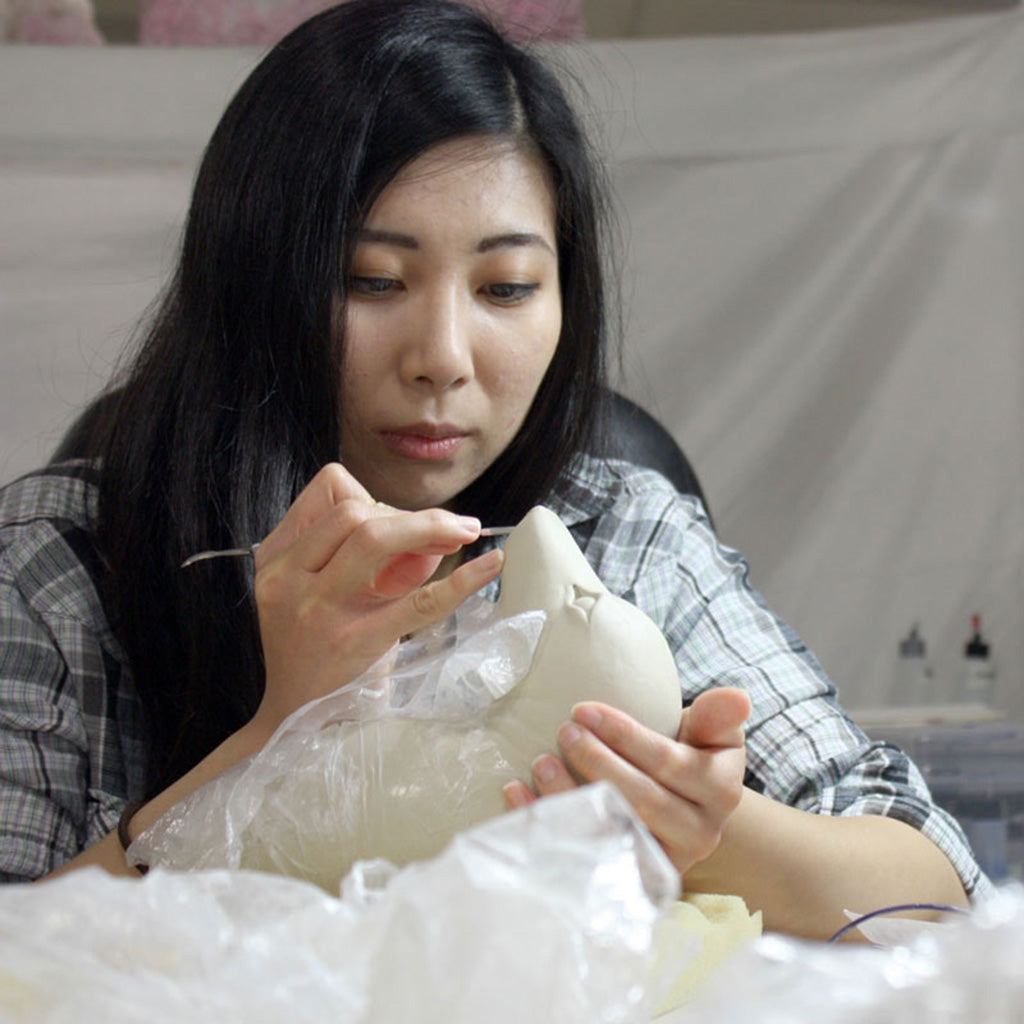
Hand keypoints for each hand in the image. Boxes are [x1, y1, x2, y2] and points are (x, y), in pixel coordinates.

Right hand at [251, 463, 502, 730]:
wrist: (296, 722)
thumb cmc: (317, 650)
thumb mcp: (320, 592)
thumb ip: (365, 556)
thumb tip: (437, 533)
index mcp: (278, 559)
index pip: (329, 491)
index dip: (376, 498)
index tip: (402, 522)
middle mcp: (290, 578)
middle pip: (354, 510)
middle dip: (411, 515)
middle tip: (451, 529)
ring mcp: (320, 609)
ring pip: (374, 535)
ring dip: (429, 527)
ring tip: (463, 536)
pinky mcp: (357, 642)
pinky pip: (419, 601)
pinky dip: (463, 580)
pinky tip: (491, 566)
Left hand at [503, 687, 749, 877]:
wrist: (687, 812)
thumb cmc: (691, 758)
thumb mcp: (711, 734)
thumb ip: (718, 716)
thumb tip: (738, 696)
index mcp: (721, 792)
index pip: (669, 763)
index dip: (626, 735)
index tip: (585, 708)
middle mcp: (699, 835)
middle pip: (643, 801)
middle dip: (598, 764)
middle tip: (564, 731)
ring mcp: (663, 862)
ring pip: (614, 833)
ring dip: (571, 799)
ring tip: (540, 761)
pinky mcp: (628, 881)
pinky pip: (584, 857)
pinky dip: (546, 825)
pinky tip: (518, 793)